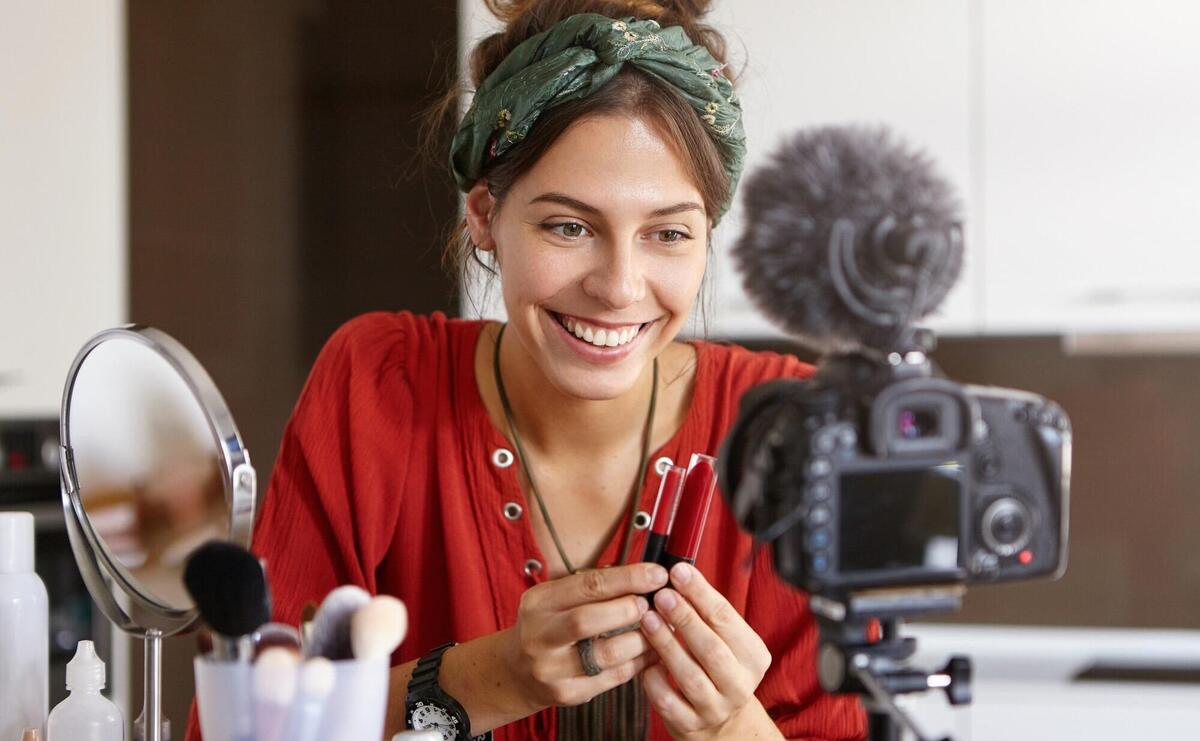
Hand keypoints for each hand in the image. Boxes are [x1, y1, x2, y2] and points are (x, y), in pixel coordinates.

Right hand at [505, 562, 667, 708]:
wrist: (518, 672)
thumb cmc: (549, 625)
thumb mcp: (557, 598)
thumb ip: (593, 587)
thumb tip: (643, 575)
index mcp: (539, 602)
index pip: (587, 585)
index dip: (627, 578)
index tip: (657, 574)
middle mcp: (540, 635)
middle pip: (587, 620)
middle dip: (628, 609)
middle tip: (653, 605)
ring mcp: (551, 668)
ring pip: (606, 654)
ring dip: (640, 639)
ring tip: (659, 629)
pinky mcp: (567, 693)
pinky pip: (613, 677)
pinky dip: (639, 662)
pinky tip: (651, 652)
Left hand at [639, 562, 774, 739]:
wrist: (723, 721)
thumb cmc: (718, 666)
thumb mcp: (724, 639)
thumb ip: (706, 612)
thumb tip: (678, 573)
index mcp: (753, 656)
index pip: (727, 619)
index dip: (701, 593)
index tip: (678, 572)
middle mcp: (739, 684)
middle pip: (711, 648)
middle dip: (684, 618)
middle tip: (662, 594)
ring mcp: (715, 708)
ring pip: (689, 676)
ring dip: (666, 644)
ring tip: (648, 619)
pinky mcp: (690, 725)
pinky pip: (667, 702)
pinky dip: (654, 679)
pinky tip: (644, 661)